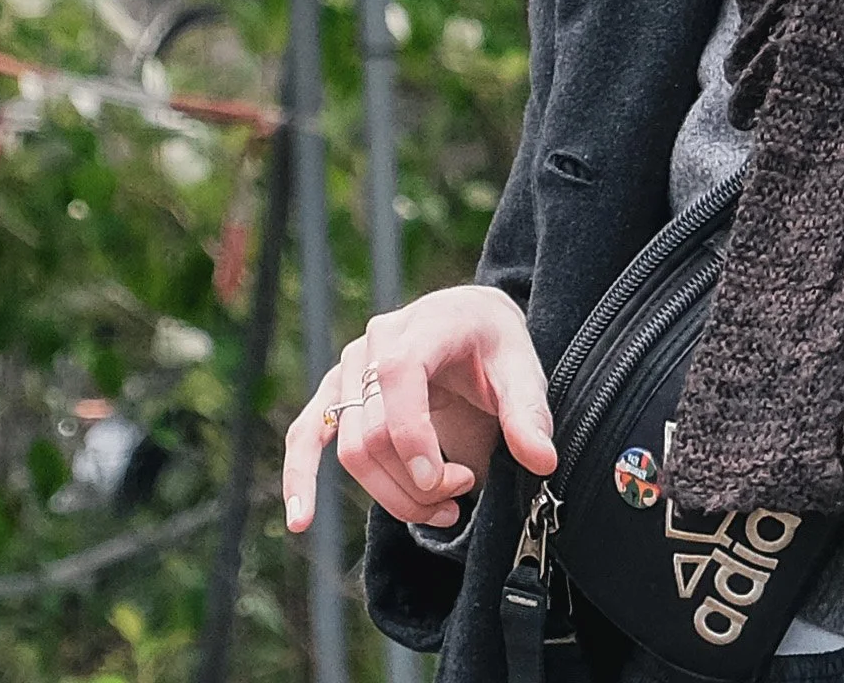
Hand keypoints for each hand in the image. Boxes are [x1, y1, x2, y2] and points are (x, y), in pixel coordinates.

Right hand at [282, 285, 555, 534]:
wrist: (472, 323)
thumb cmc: (496, 348)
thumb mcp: (523, 371)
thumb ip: (529, 414)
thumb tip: (542, 461)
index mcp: (426, 324)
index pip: (398, 374)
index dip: (414, 435)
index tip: (447, 484)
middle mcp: (378, 340)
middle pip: (375, 429)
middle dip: (417, 480)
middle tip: (465, 492)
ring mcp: (351, 366)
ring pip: (352, 448)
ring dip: (392, 494)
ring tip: (443, 508)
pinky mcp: (337, 392)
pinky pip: (306, 433)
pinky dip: (300, 476)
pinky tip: (301, 520)